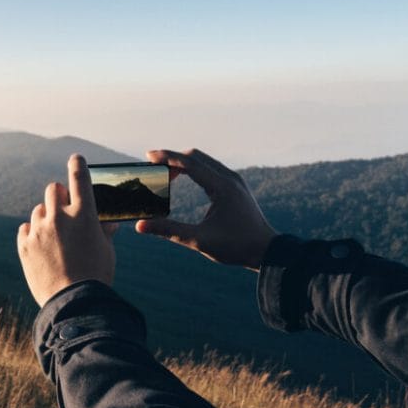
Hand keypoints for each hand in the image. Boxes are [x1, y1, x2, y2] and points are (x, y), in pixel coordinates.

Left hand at [17, 154, 117, 306]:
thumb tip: (107, 222)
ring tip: (55, 235)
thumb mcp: (106, 250)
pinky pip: (25, 229)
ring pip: (38, 210)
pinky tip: (41, 244)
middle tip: (65, 207)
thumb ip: (104, 230)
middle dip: (60, 195)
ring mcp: (39, 231)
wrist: (73, 303)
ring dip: (46, 217)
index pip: (79, 177)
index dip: (77, 164)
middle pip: (53, 190)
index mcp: (84, 214)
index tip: (75, 159)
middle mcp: (59, 217)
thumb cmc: (96, 275)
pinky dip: (32, 233)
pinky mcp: (24, 246)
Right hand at [136, 149, 276, 270]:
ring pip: (204, 161)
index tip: (148, 156)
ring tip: (166, 175)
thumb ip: (169, 230)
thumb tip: (141, 226)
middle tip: (154, 169)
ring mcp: (234, 181)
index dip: (167, 157)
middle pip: (196, 157)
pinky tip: (184, 179)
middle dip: (173, 159)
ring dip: (183, 163)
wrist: (266, 251)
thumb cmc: (236, 247)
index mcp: (222, 187)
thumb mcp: (199, 240)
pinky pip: (210, 169)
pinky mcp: (235, 186)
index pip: (190, 163)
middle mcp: (229, 178)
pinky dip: (194, 170)